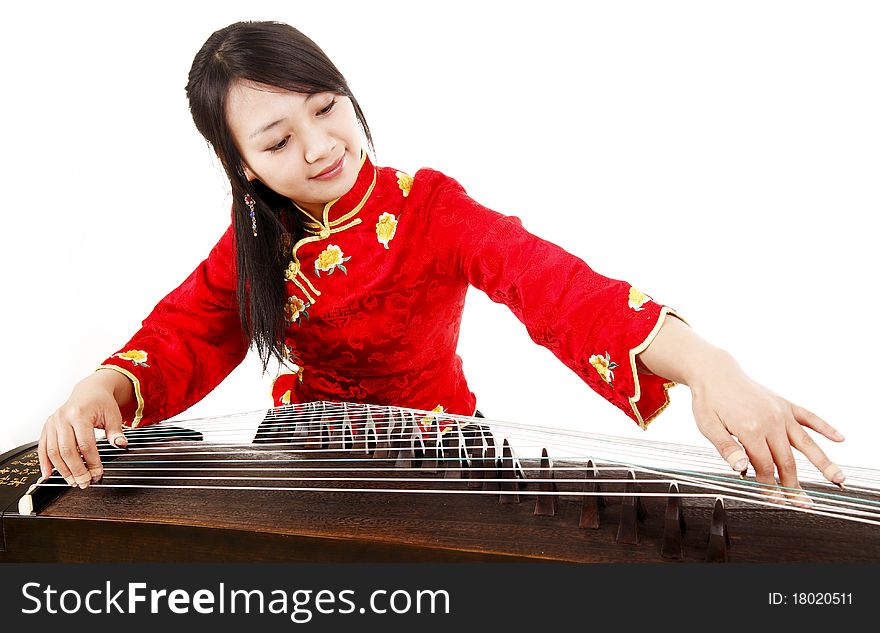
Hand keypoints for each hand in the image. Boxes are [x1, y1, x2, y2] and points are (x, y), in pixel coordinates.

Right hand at [38, 370, 130, 488]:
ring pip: (53, 451)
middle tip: (84, 483)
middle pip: (67, 450)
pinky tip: (48, 475)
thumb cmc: (101, 403)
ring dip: (62, 470)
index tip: (98, 474)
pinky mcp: (47, 427)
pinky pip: (42, 447)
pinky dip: (44, 462)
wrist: (89, 391)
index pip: (85, 444)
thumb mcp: (113, 415)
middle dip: (76, 470)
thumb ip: (116, 432)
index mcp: (80, 414)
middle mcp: (63, 418)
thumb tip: (121, 445)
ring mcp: (52, 422)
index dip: (92, 462)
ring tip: (72, 481)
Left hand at [689, 352, 845, 505]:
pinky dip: (825, 428)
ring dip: (823, 463)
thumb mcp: (708, 426)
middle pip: (786, 460)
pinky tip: (839, 438)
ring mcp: (781, 412)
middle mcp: (771, 420)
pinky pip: (809, 417)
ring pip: (806, 442)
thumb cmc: (709, 400)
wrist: (715, 372)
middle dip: (794, 485)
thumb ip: (726, 448)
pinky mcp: (785, 404)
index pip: (765, 466)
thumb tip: (741, 469)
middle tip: (804, 503)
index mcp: (750, 428)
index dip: (770, 486)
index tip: (775, 500)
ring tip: (838, 479)